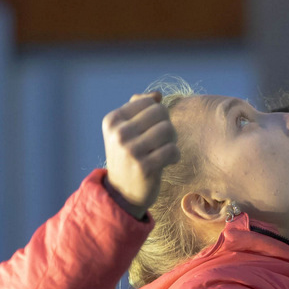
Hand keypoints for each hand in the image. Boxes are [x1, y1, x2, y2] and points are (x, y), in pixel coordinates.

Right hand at [102, 93, 179, 215]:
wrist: (122, 193)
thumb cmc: (129, 156)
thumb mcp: (125, 130)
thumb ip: (138, 107)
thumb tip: (157, 95)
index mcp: (113, 120)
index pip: (148, 102)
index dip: (158, 114)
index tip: (152, 129)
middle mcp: (119, 133)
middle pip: (160, 113)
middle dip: (166, 125)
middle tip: (162, 141)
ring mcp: (130, 150)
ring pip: (168, 129)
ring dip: (172, 141)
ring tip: (165, 150)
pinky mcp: (144, 167)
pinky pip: (172, 150)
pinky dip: (175, 155)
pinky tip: (168, 162)